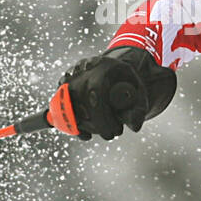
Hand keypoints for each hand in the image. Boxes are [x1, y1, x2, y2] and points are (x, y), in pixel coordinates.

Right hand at [57, 47, 175, 139]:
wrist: (114, 71)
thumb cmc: (128, 84)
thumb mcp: (140, 93)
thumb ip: (139, 109)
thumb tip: (135, 127)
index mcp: (104, 66)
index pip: (96, 90)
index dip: (103, 115)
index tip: (115, 130)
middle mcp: (83, 68)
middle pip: (80, 97)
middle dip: (94, 123)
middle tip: (110, 135)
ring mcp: (71, 75)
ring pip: (67, 103)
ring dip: (84, 125)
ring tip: (103, 132)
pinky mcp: (62, 85)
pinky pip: (60, 106)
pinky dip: (71, 123)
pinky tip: (86, 134)